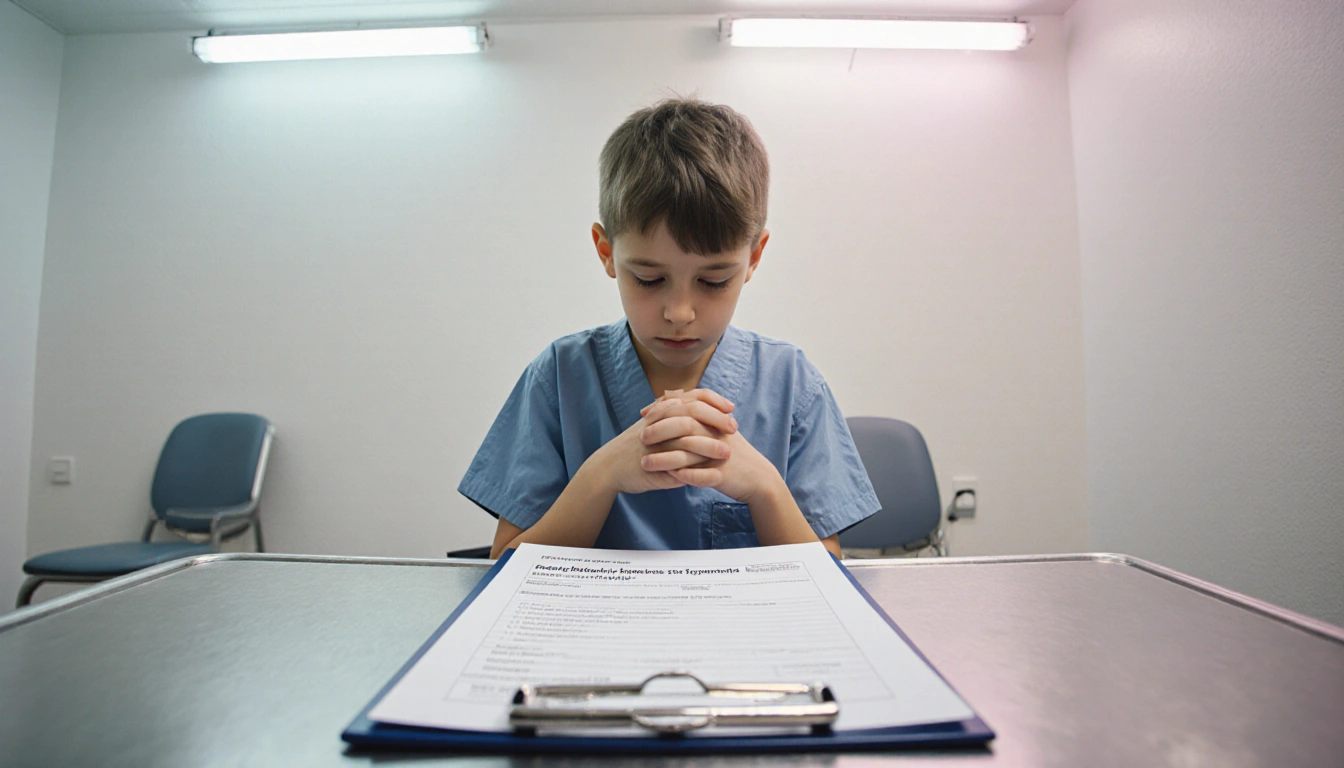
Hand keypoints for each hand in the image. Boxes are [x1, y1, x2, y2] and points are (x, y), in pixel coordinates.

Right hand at [590, 391, 736, 495]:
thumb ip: (675, 416)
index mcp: (660, 411)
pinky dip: (692, 469)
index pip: (691, 397)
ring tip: (726, 452)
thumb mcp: (655, 424)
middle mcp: (657, 423)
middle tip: (734, 428)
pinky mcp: (649, 464)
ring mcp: (652, 444)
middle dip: (716, 419)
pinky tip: (709, 474)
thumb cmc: (636, 446)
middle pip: (691, 413)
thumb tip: (702, 412)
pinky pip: (674, 465)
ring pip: (685, 440)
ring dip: (708, 446)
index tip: (731, 407)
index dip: (713, 400)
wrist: (608, 467)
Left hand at [639, 390, 782, 503]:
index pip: (688, 405)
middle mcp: (718, 433)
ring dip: (666, 457)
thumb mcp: (713, 430)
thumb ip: (693, 414)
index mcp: (715, 420)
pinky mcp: (726, 474)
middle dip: (661, 429)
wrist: (757, 478)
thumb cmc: (729, 453)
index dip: (664, 407)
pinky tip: (670, 477)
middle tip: (641, 437)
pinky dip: (687, 476)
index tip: (644, 413)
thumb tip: (668, 397)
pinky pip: (704, 475)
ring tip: (645, 463)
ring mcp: (722, 453)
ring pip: (691, 450)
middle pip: (687, 423)